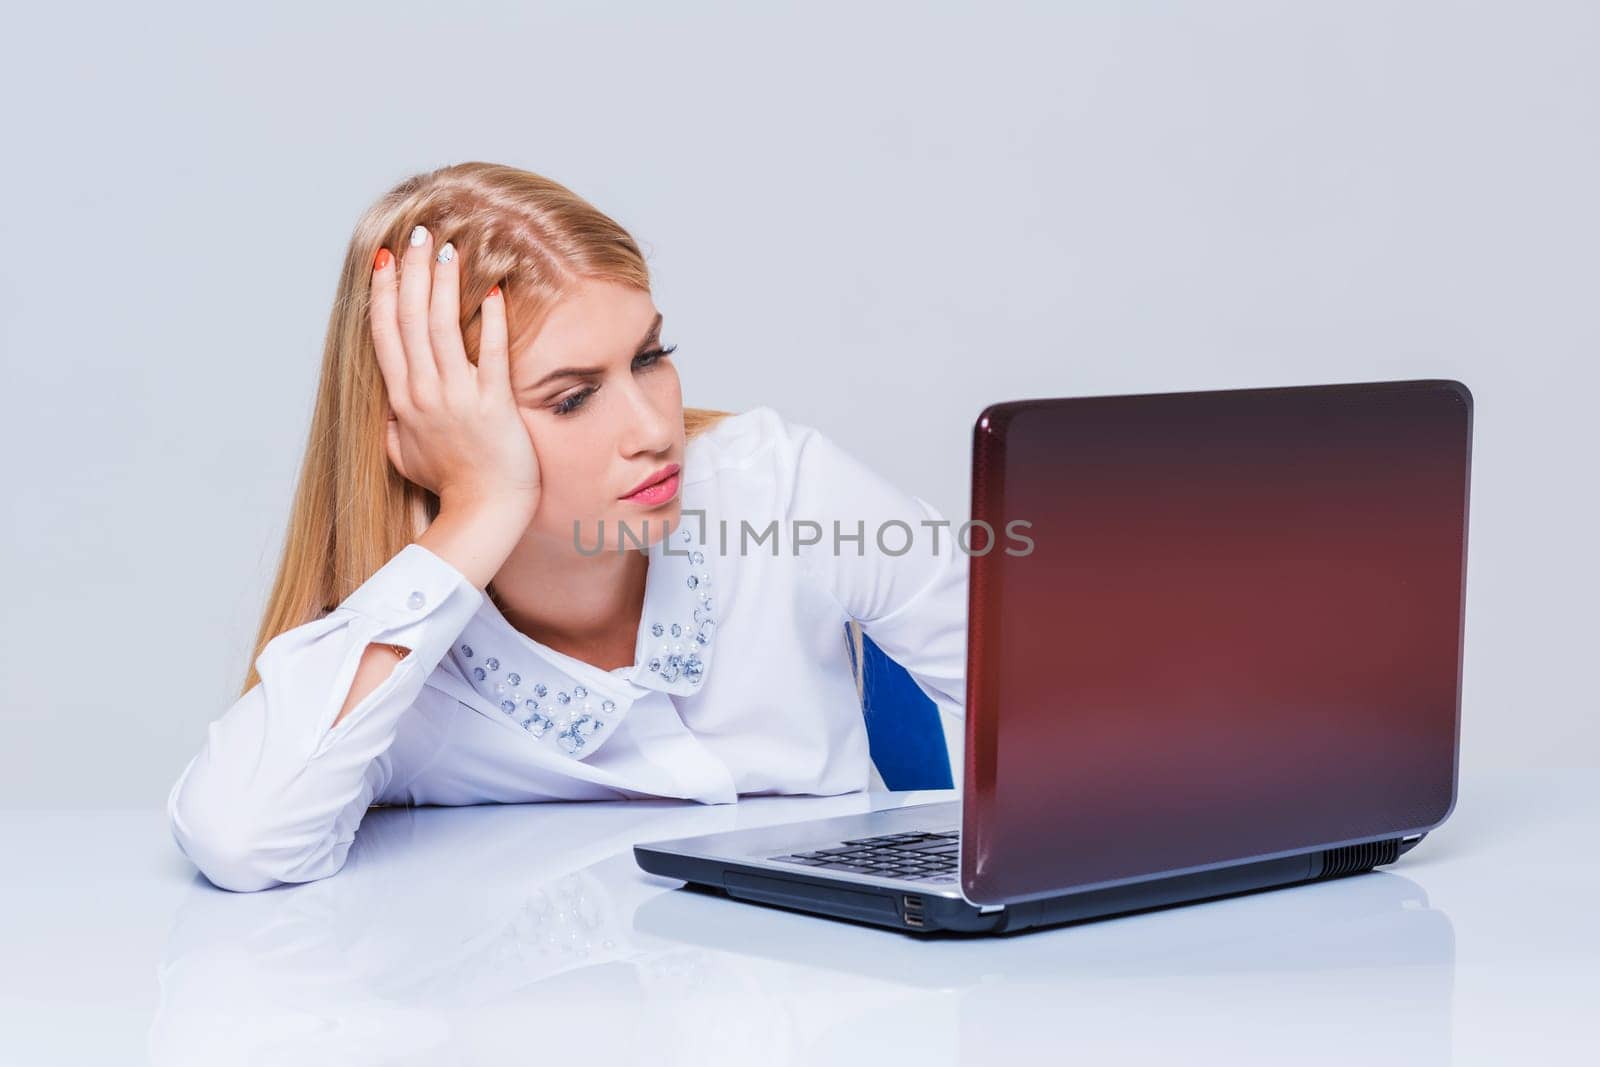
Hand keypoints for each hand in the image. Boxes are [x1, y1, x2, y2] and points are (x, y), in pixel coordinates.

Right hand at [368, 225, 540, 514]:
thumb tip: (388, 409)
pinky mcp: (492, 405)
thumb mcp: (405, 456)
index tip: (384, 258)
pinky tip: (492, 291)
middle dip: (411, 272)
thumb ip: (395, 426)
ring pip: (441, 329)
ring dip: (443, 285)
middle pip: (409, 321)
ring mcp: (456, 399)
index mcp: (402, 401)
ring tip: (446, 247)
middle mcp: (423, 394)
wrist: (483, 512)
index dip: (383, 293)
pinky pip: (490, 355)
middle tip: (415, 233)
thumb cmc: (449, 485)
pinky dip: (490, 322)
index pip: (385, 334)